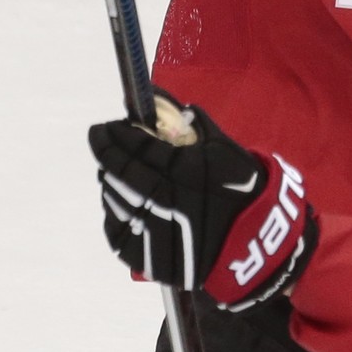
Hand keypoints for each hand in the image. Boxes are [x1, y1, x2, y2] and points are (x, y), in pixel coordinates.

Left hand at [89, 92, 313, 311]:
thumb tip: (156, 93)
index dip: (116, 133)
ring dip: (109, 179)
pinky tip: (119, 198)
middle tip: (100, 138)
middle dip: (106, 151)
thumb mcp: (221, 148)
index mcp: (185, 171)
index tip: (104, 125)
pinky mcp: (145, 257)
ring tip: (111, 169)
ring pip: (115, 199)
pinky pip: (116, 229)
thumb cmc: (239, 187)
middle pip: (121, 172)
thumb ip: (188, 121)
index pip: (137, 146)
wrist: (251, 241)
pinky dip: (114, 210)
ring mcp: (153, 232)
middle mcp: (165, 201)